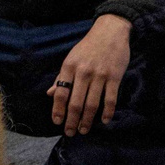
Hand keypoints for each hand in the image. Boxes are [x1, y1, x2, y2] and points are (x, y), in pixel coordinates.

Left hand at [47, 14, 131, 135]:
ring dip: (88, 120)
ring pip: (92, 104)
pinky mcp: (115, 77)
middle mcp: (83, 72)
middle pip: (75, 102)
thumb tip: (49, 94)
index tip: (56, 122)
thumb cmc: (88, 46)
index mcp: (69, 67)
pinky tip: (105, 121)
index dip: (57, 109)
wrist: (110, 31)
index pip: (60, 93)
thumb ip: (61, 77)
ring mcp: (100, 75)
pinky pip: (111, 99)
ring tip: (84, 130)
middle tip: (70, 132)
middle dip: (72, 120)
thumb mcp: (71, 58)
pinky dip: (108, 112)